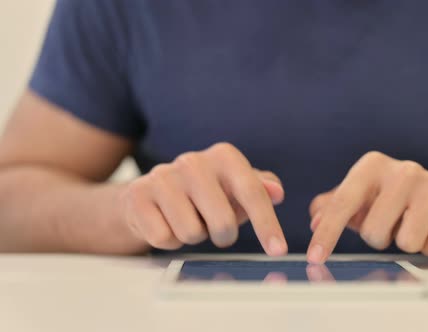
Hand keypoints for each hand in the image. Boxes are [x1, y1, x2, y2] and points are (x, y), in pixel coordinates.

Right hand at [118, 142, 287, 255]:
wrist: (149, 195)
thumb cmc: (204, 194)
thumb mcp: (235, 188)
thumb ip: (260, 189)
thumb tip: (277, 192)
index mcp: (224, 156)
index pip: (252, 193)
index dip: (267, 225)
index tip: (277, 251)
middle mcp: (193, 161)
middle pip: (223, 223)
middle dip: (223, 236)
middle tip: (214, 228)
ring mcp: (163, 176)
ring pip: (191, 234)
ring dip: (193, 236)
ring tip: (187, 219)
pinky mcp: (137, 194)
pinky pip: (164, 238)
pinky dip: (169, 240)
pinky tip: (165, 222)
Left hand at [307, 152, 427, 263]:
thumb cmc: (396, 199)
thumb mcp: (362, 198)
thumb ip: (334, 207)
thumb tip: (316, 219)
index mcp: (372, 166)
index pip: (343, 203)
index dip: (328, 234)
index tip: (316, 256)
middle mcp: (403, 170)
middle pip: (374, 231)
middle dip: (379, 238)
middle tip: (391, 225)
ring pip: (407, 242)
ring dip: (407, 243)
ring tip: (413, 225)